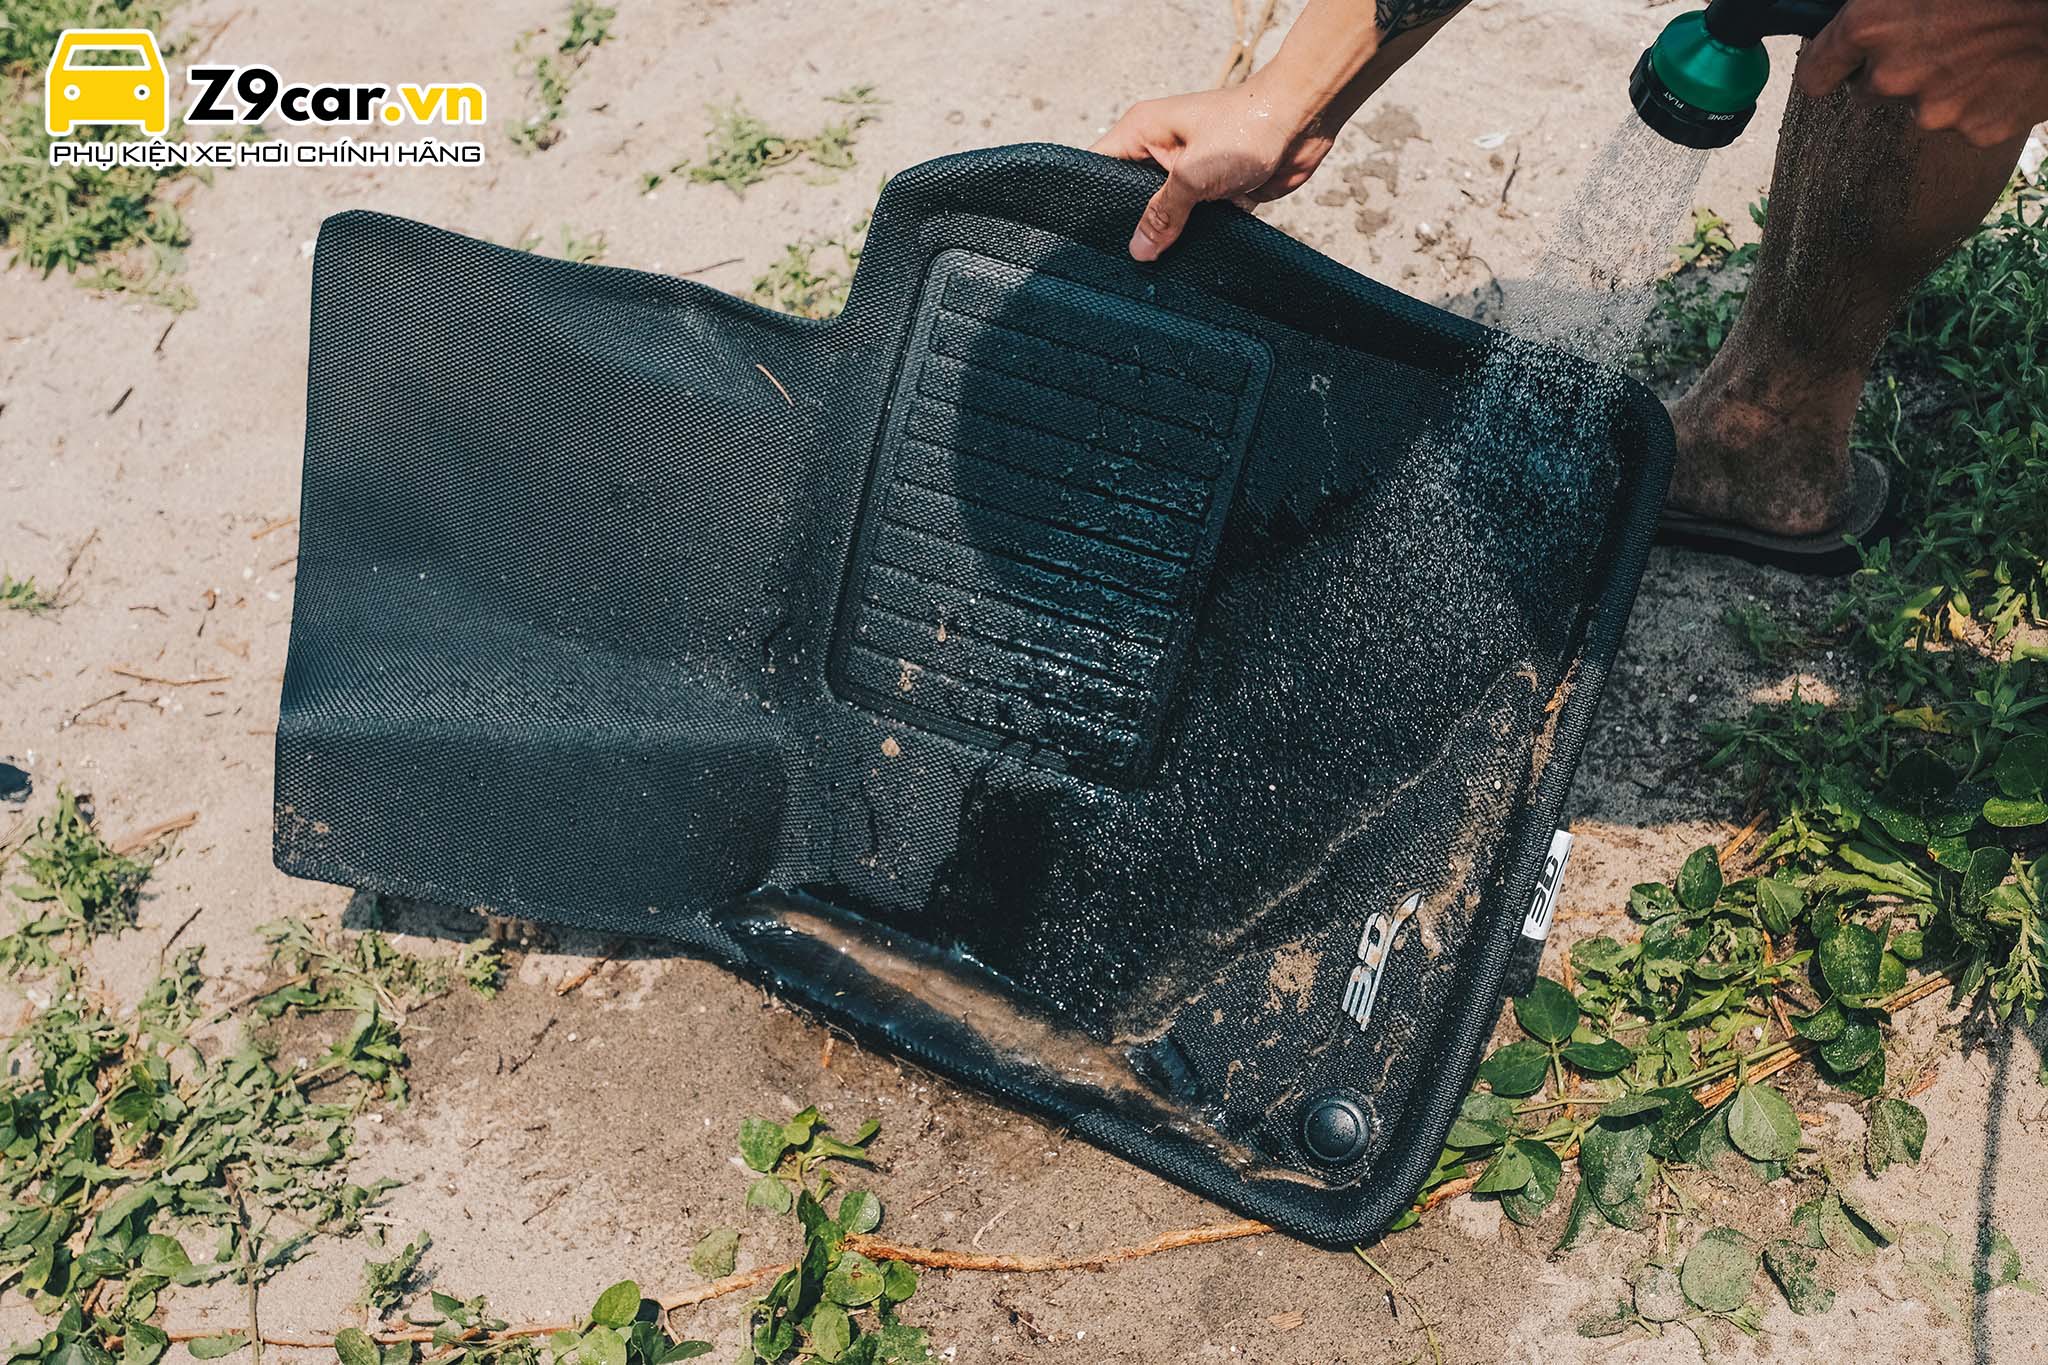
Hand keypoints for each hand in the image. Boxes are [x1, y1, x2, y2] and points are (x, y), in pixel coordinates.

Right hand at [1091, 76, 1335, 260]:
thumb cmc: (1246, 127)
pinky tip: (1183, 263)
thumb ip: (1162, 214)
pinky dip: (1191, 239)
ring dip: (1164, 236)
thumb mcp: (1193, 174)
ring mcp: (1187, 172)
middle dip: (1129, 226)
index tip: (1084, 237)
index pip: (1097, 167)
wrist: (1303, 121)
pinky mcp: (1213, 190)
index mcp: (1142, 132)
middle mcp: (1159, 150)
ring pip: (1163, 214)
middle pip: (1128, 197)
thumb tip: (1139, 250)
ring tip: (1149, 270)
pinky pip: (1192, 222)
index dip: (1089, 199)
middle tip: (1119, 263)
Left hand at [1796, 0, 2047, 147]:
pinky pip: (1960, 122)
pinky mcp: (1971, 131)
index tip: (1839, 66)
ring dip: (1936, 86)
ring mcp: (1931, 110)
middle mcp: (1891, 75)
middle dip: (1892, 71)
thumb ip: (1877, 7)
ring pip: (1915, 107)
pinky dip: (1975, 103)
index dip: (1829, 68)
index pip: (1814, 74)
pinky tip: (1998, 74)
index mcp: (1870, 26)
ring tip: (1976, 52)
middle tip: (1937, 41)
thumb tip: (1848, 30)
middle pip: (1867, 92)